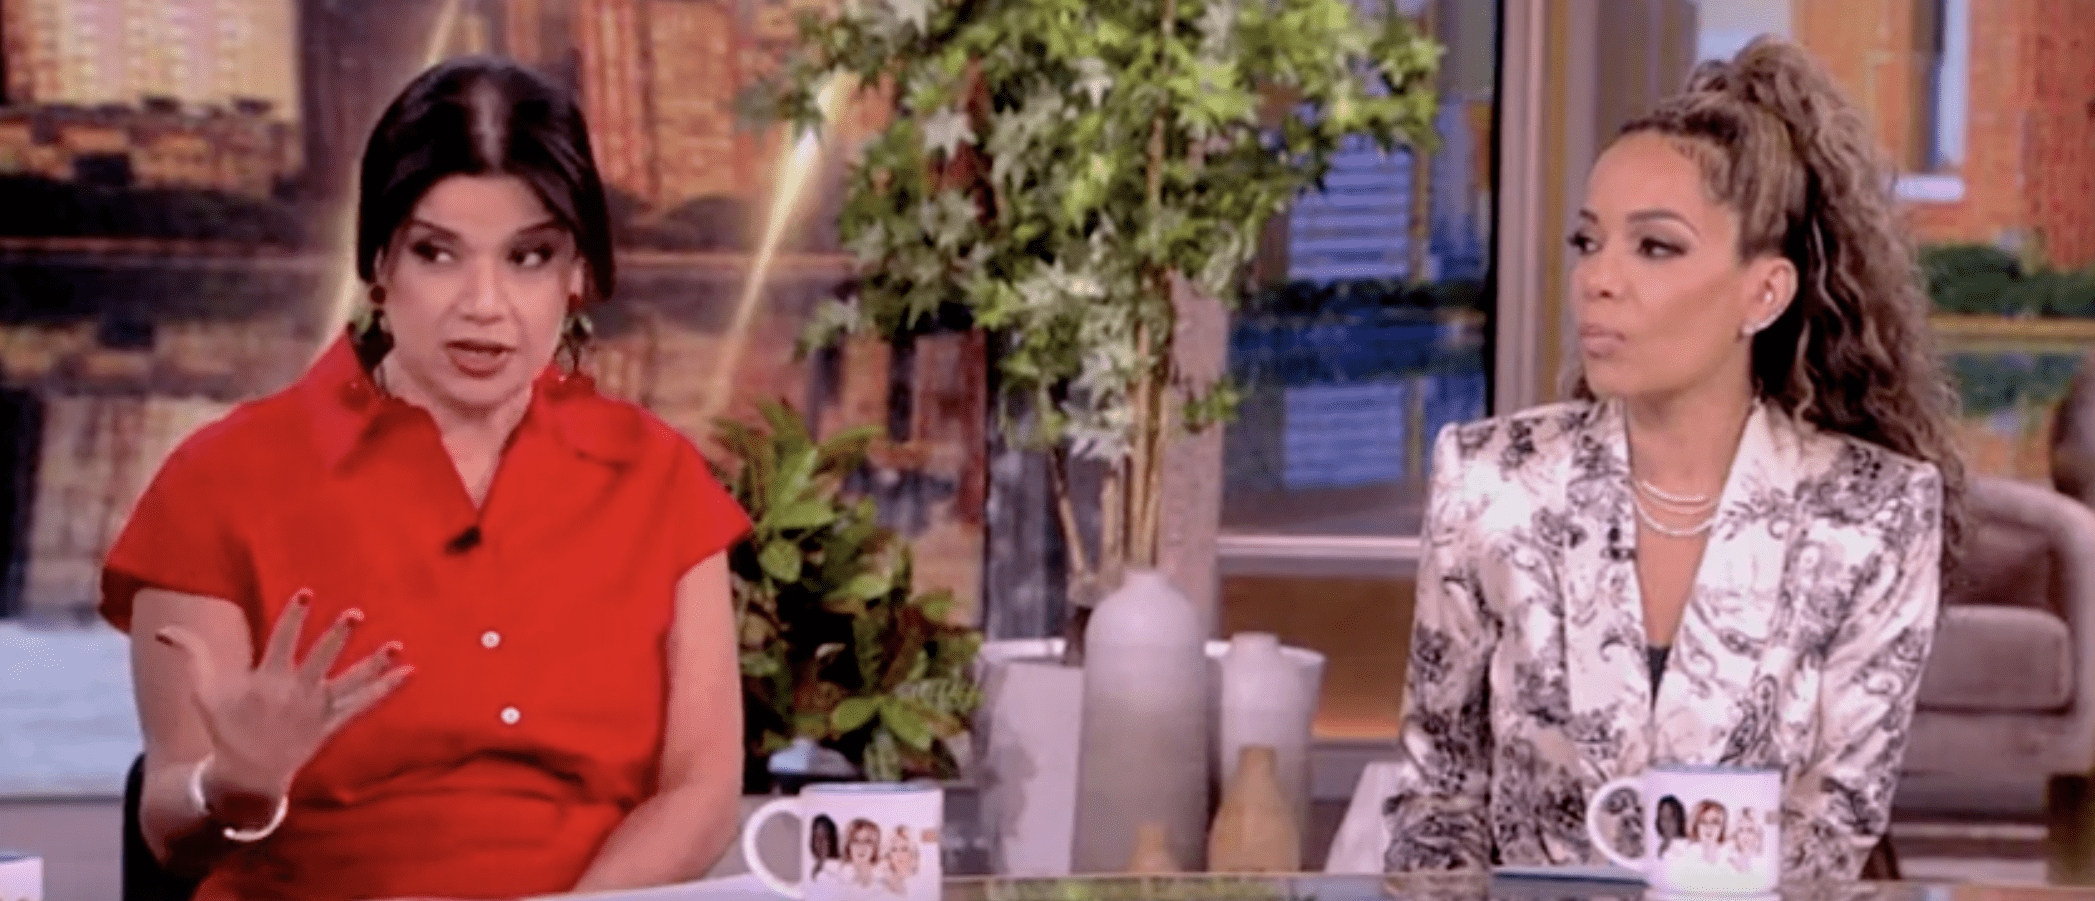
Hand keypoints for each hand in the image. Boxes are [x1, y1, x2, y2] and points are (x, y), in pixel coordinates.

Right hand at [157, 588, 413, 802]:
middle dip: (337, 636)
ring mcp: (317, 709)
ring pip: (350, 681)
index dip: (294, 616)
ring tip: (398, 646)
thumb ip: (191, 655)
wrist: (246, 776)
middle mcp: (296, 692)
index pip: (282, 640)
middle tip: (356, 613)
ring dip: (374, 663)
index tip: (307, 593)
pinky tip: (408, 673)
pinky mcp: (332, 724)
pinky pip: (364, 705)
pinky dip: (386, 689)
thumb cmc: (225, 728)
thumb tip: (164, 631)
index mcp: (266, 680)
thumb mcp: (204, 692)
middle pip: (321, 658)